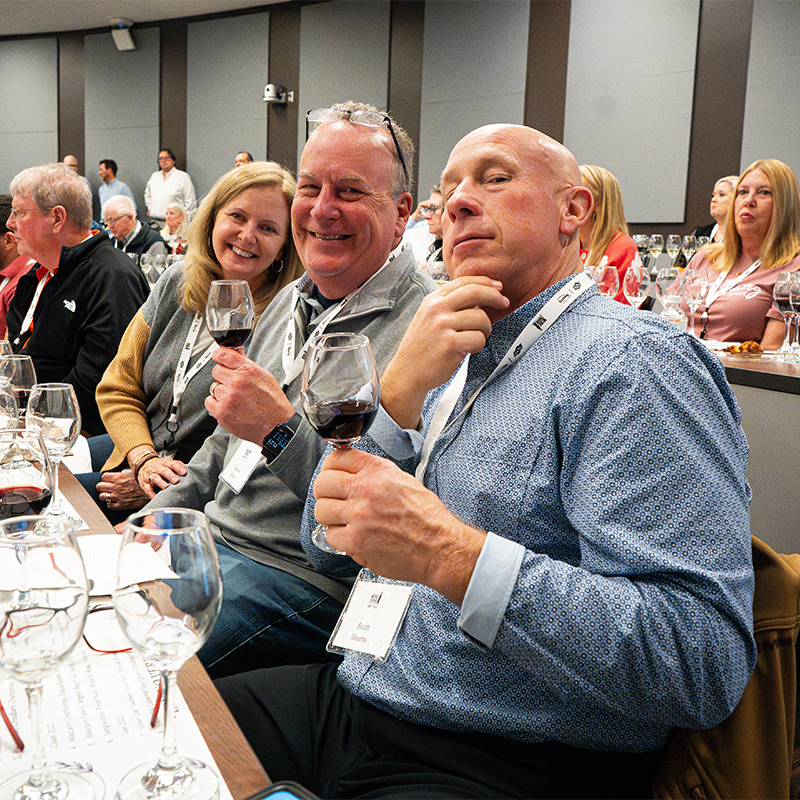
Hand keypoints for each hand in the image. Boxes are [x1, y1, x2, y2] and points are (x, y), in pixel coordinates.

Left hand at [96, 470, 148, 510]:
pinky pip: (109, 506)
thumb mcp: (134, 473)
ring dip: (105, 495)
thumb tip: (119, 474)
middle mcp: (117, 487)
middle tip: (107, 487)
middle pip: (99, 486)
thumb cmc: (146, 482)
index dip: (106, 478)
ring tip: (111, 495)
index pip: (103, 477)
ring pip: (102, 497)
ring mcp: (118, 497)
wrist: (154, 491)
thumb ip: (123, 474)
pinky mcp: (122, 505)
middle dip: (103, 487)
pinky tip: (115, 501)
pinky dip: (111, 504)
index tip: (109, 480)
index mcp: (119, 477)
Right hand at [136, 457, 187, 497]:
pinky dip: (152, 494)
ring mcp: (149, 476)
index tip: (184, 472)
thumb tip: (189, 471)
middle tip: (177, 481)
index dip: (179, 468)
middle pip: (164, 471)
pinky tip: (156, 497)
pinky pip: (148, 489)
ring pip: (155, 478)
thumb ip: (177, 466)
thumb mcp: (167, 463)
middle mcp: (157, 468)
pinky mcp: (144, 484)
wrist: (142, 464)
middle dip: (170, 476)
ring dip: (161, 483)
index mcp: (164, 463)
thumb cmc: (159, 466)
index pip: (172, 464)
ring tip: (166, 487)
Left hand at [205, 346, 295, 443]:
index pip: (223, 354)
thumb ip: (246, 362)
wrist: (275, 426)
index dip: (219, 355)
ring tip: (236, 398)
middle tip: (236, 385)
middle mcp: (236, 383)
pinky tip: (229, 406)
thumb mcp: (265, 376)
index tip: (219, 357)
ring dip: (222, 392)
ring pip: (213, 387)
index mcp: (248, 371)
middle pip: (216, 371)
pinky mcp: (222, 413)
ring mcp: (227, 399)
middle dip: (224, 377)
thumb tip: (235, 351)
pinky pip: (209, 402)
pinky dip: (216, 404)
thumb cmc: (273, 403)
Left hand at [313, 448, 484, 604]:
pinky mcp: (355, 540)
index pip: (338, 457)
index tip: (330, 475)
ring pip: (321, 510)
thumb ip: (375, 474)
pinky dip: (338, 538)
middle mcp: (367, 489)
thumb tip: (352, 473)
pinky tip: (352, 537)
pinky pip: (329, 535)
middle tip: (333, 501)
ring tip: (343, 522)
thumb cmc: (427, 518)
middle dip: (325, 494)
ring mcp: (359, 515)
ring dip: (329, 518)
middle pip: (323, 483)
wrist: (439, 546)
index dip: (329, 468)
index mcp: (379, 471)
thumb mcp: (403, 481)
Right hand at [380, 276, 508, 428]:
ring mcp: (443, 326)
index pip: (463, 281)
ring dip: (485, 330)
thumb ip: (449, 305)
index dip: (485, 282)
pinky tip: (468, 350)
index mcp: (432, 300)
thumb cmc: (422, 348)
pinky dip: (478, 346)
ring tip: (475, 339)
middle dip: (494, 296)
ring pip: (481, 318)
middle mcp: (437, 309)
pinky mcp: (451, 344)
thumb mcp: (429, 317)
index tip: (498, 287)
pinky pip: (479, 339)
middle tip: (504, 303)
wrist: (407, 373)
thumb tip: (481, 295)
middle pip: (475, 292)